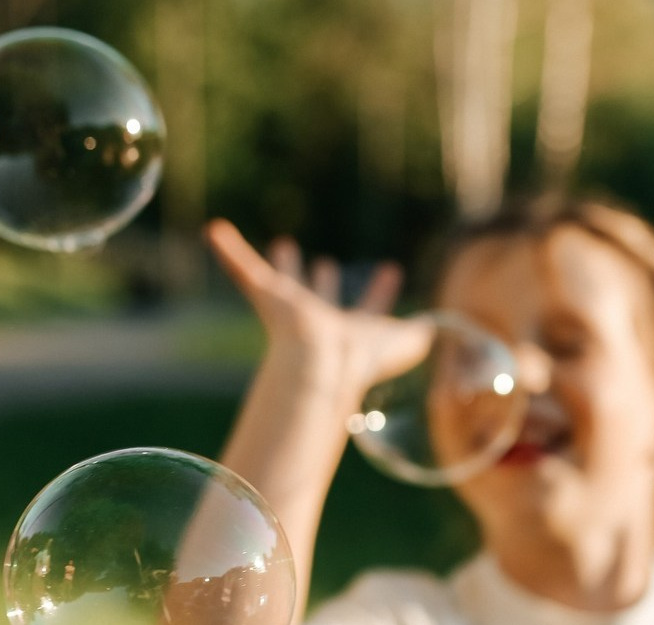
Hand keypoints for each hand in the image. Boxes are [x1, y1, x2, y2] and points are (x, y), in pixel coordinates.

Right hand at [205, 219, 432, 399]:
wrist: (321, 363)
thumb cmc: (361, 359)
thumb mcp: (406, 344)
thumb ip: (424, 335)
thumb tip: (439, 329)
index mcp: (351, 332)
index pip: (369, 310)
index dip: (380, 293)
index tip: (391, 271)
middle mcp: (319, 320)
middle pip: (319, 296)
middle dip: (321, 281)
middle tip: (323, 264)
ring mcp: (291, 310)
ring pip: (280, 282)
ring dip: (279, 266)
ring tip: (280, 244)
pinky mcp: (268, 298)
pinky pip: (244, 269)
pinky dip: (230, 252)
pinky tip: (214, 232)